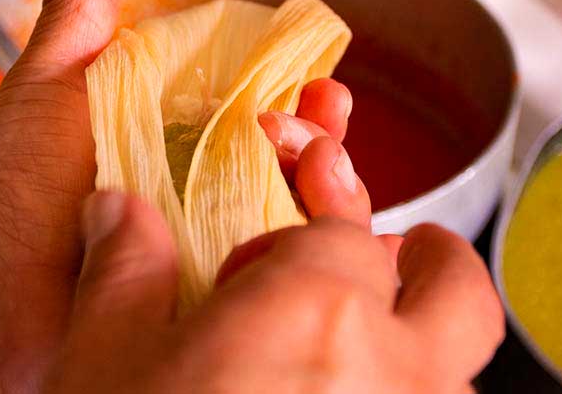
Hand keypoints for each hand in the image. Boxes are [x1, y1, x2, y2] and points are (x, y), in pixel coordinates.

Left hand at [0, 0, 367, 390]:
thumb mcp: (53, 82)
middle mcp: (192, 189)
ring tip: (315, 168)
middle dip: (322, 140)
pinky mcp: (201, 300)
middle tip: (318, 120)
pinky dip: (303, 262)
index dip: (299, 92)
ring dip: (322, 192)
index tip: (319, 83)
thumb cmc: (8, 185)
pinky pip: (267, 281)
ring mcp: (200, 249)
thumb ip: (80, 7)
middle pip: (288, 162)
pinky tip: (325, 243)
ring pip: (289, 219)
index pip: (260, 105)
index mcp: (167, 132)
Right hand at [47, 195, 502, 393]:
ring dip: (420, 342)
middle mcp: (392, 372)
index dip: (318, 205)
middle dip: (429, 259)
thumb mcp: (106, 360)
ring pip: (454, 373)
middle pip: (456, 292)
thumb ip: (123, 267)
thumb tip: (117, 211)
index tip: (302, 188)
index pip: (344, 228)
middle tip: (395, 250)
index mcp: (316, 308)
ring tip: (350, 346)